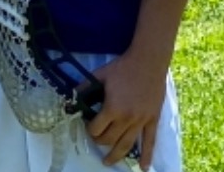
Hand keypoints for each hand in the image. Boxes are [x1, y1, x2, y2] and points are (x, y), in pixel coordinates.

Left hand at [84, 54, 166, 170]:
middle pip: (109, 139)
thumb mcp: (99, 75)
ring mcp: (141, 121)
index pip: (96, 129)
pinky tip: (144, 168)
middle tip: (96, 138)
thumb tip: (71, 97)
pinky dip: (147, 156)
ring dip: (116, 156)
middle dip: (99, 141)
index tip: (89, 126)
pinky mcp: (152, 120)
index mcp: (112, 109)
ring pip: (127, 145)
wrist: (148, 62)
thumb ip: (84, 88)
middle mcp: (126, 119)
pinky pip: (150, 141)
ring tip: (108, 162)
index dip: (89, 129)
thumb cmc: (122, 68)